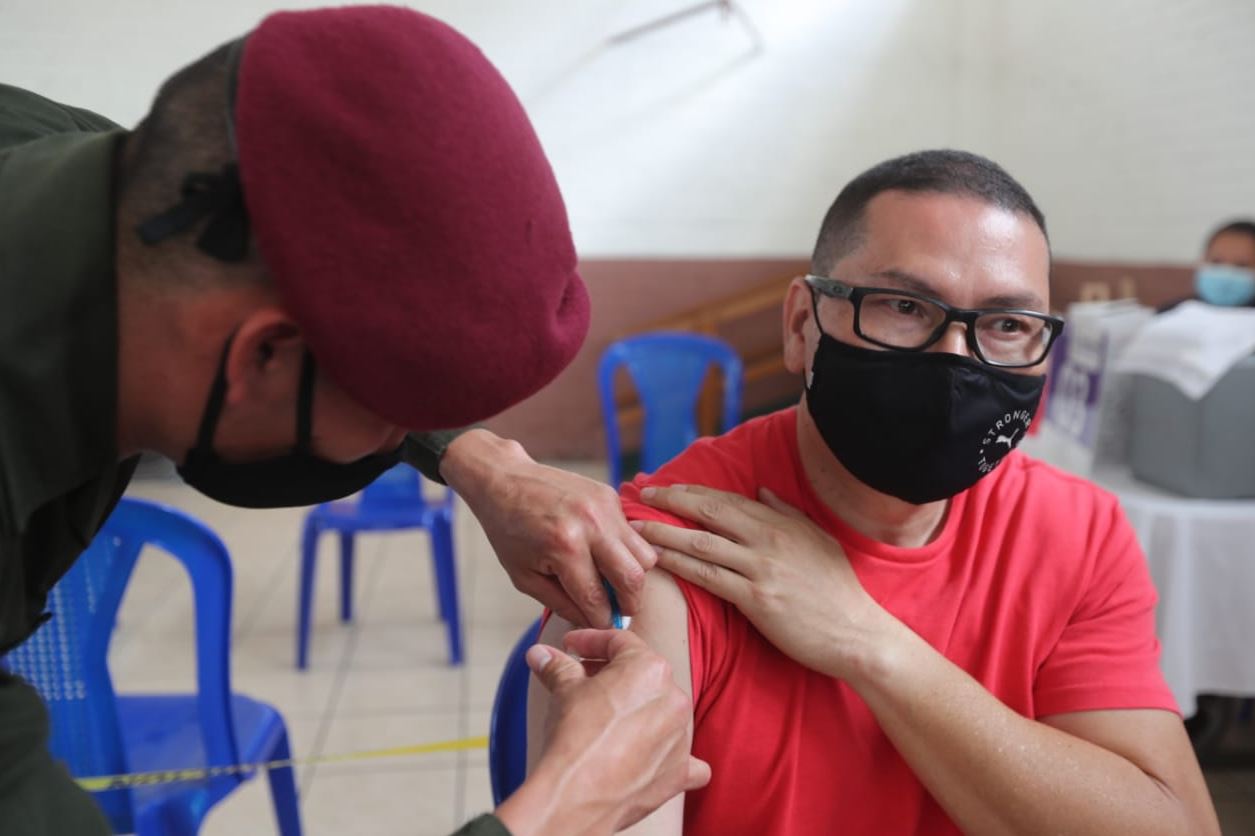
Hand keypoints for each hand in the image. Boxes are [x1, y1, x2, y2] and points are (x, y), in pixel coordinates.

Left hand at [440, 430, 655, 626]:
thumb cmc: (509, 532)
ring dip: (632, 576)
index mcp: (565, 548)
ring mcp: (605, 507)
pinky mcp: (610, 496)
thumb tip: (593, 623)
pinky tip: (601, 552)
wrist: (505, 481)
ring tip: (612, 581)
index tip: (602, 628)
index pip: (597, 600)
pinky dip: (624, 549)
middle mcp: (591, 525)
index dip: (602, 622)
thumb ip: (561, 604)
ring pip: (645, 555)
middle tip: (619, 611)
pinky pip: (633, 533)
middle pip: (633, 579)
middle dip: (629, 605)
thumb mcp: (524, 578)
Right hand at [496, 630, 709, 835]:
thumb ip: (558, 667)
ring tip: (608, 719)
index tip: (573, 648)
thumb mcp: (564, 692)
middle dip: (612, 676)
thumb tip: (542, 655)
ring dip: (640, 711)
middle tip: (583, 681)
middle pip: (643, 676)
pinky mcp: (680, 771)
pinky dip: (670, 755)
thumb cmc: (574, 741)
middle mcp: (674, 698)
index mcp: (649, 669)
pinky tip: (654, 756)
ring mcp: (681, 736)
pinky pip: (687, 758)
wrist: (576, 796)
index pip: (619, 642)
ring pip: (664, 712)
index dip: (590, 642)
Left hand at [635, 484, 886, 678]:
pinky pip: (708, 578)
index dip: (693, 492)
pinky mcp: (756, 599)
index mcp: (783, 524)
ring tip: (638, 528)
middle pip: (710, 513)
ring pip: (702, 543)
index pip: (728, 500)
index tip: (667, 488)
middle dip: (671, 502)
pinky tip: (659, 561)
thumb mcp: (818, 540)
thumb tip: (759, 491)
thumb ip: (787, 513)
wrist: (857, 635)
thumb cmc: (839, 590)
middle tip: (642, 495)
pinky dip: (680, 566)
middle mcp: (769, 540)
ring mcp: (761, 569)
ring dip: (665, 533)